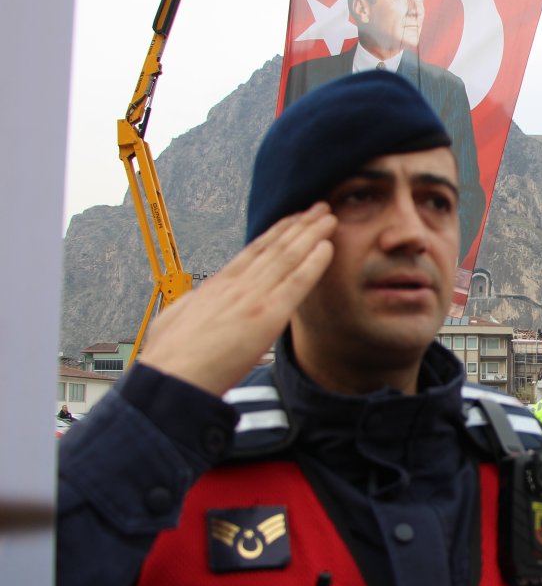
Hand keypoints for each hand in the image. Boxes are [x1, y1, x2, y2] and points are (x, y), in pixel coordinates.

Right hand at [139, 203, 336, 395]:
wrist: (171, 378)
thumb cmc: (169, 358)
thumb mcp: (177, 319)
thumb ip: (193, 306)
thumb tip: (196, 301)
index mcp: (216, 286)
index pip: (252, 252)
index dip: (276, 234)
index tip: (291, 220)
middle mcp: (236, 285)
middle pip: (274, 247)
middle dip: (299, 225)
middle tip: (318, 207)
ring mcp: (252, 297)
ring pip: (287, 256)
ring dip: (311, 234)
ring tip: (328, 216)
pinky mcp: (266, 315)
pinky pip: (296, 283)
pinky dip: (313, 263)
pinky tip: (327, 247)